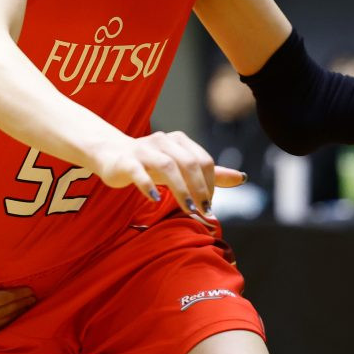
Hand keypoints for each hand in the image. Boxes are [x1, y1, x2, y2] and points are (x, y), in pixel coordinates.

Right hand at [92, 131, 247, 215]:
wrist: (111, 154)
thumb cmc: (150, 163)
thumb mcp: (181, 166)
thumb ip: (210, 173)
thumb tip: (242, 178)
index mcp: (179, 141)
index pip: (204, 161)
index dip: (210, 184)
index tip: (209, 205)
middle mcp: (163, 141)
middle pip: (189, 163)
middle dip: (200, 189)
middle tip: (204, 212)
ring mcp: (144, 150)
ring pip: (167, 166)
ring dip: (181, 189)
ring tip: (189, 209)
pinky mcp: (126, 161)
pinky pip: (139, 172)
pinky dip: (149, 185)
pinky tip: (156, 200)